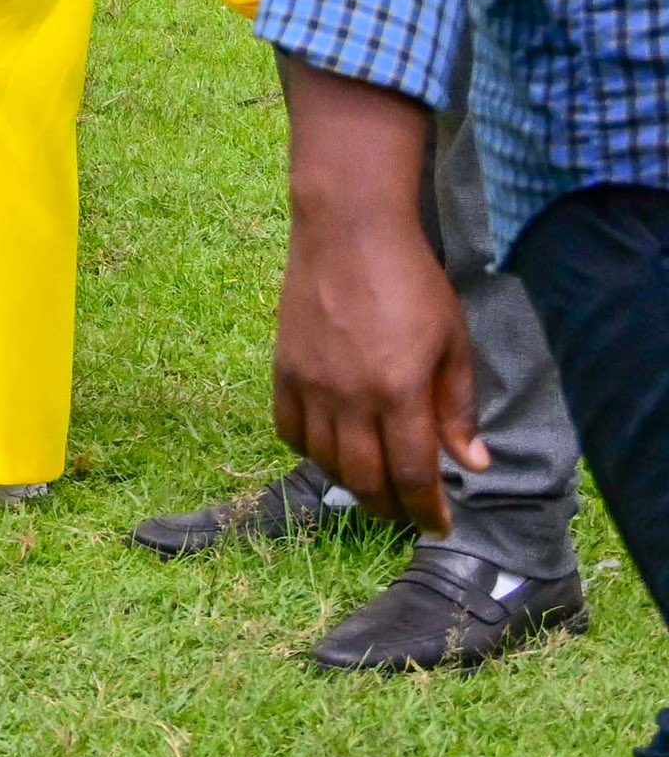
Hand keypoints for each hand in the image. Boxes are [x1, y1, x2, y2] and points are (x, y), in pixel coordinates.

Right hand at [271, 59, 484, 535]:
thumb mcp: (454, 344)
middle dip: (391, 507)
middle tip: (409, 513)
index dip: (428, 510)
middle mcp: (349, 396)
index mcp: (399, 390)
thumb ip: (458, 408)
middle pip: (365, 478)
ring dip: (352, 484)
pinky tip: (331, 448)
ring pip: (325, 461)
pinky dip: (310, 451)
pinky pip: (289, 429)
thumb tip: (472, 464)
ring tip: (374, 486)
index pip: (413, 473)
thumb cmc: (412, 282)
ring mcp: (310, 383)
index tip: (441, 525)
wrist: (349, 230)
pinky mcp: (283, 368)